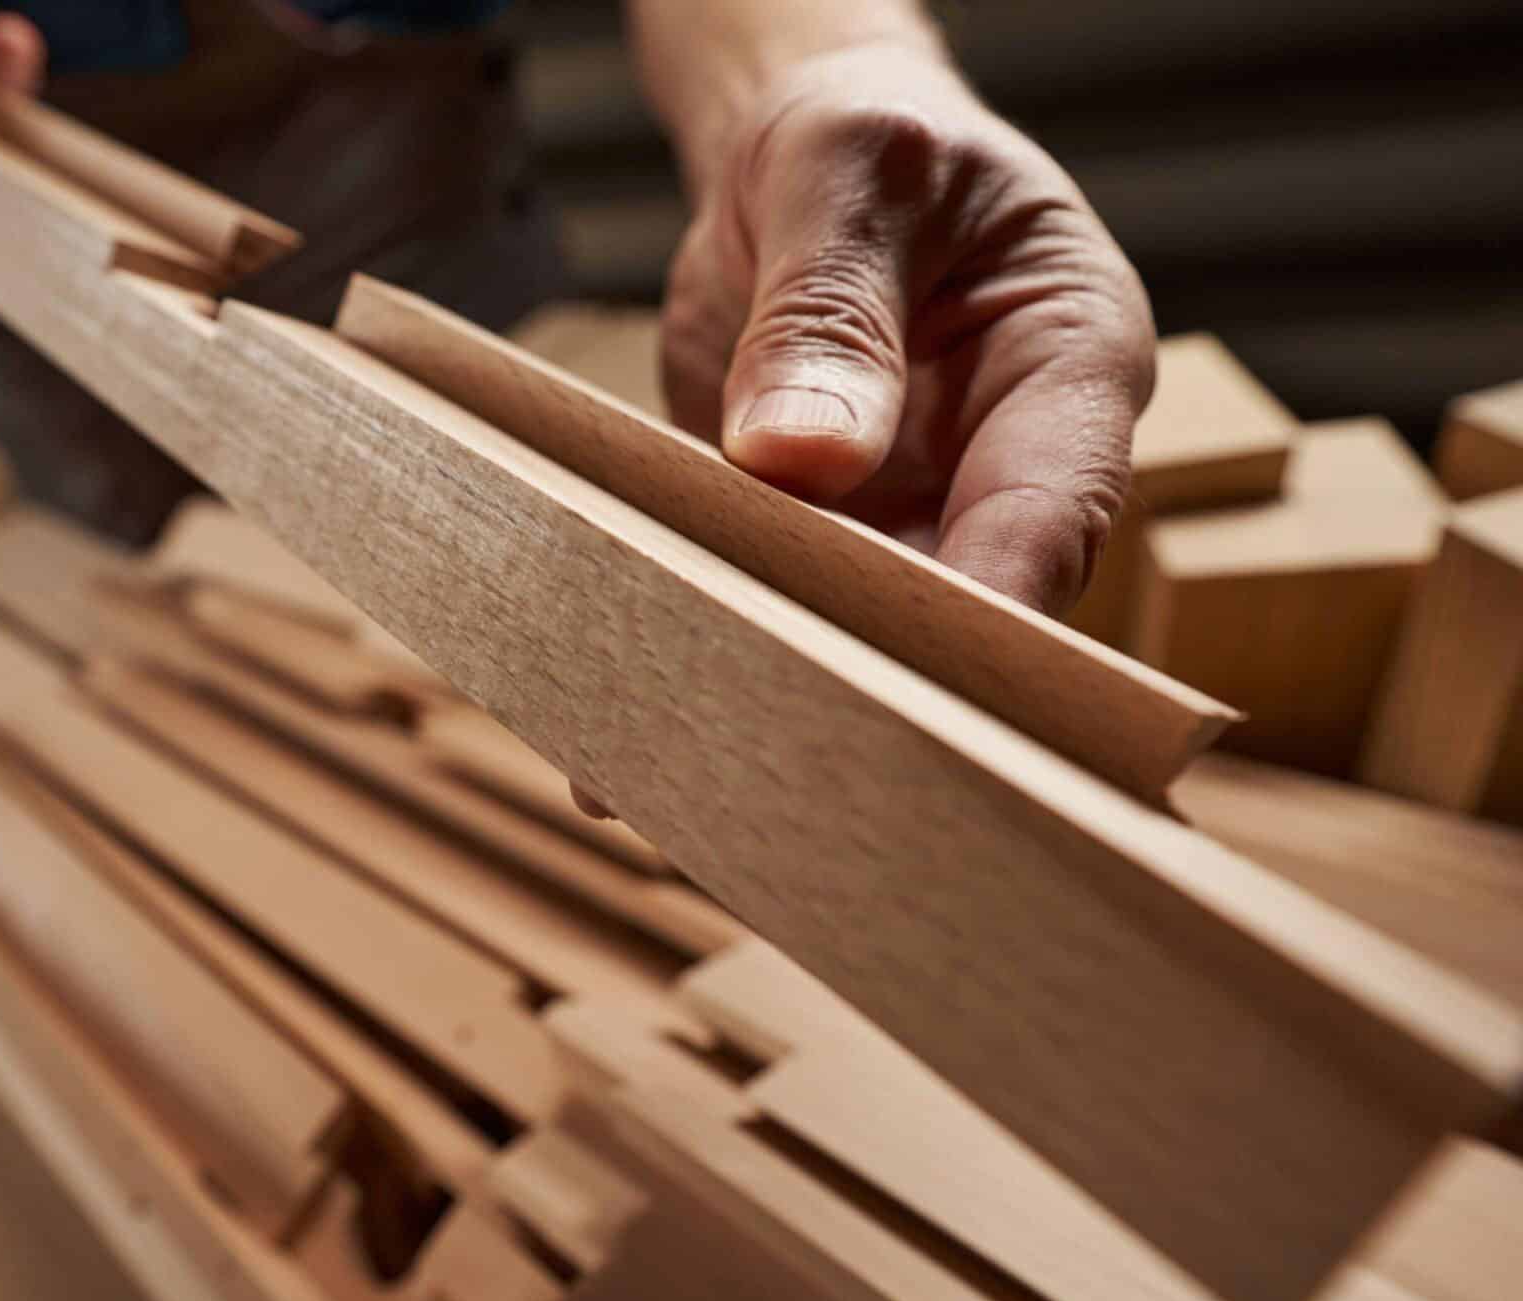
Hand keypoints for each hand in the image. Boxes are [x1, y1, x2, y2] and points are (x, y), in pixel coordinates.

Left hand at [661, 43, 1154, 615]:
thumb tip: (802, 456)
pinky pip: (804, 598)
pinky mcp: (837, 532)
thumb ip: (827, 309)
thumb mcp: (844, 178)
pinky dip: (755, 613)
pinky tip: (700, 630)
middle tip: (807, 686)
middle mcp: (1012, 457)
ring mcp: (923, 507)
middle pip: (984, 594)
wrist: (796, 166)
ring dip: (817, 643)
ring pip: (890, 620)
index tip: (922, 656)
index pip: (1058, 505)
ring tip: (739, 669)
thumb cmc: (859, 140)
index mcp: (1072, 357)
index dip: (997, 593)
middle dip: (904, 647)